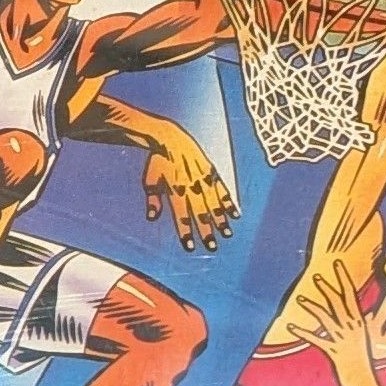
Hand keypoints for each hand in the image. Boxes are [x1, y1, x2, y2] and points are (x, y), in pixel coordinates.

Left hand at [143, 130, 238, 250]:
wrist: (171, 139)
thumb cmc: (158, 161)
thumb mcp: (150, 180)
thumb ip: (153, 199)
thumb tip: (152, 217)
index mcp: (176, 191)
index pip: (182, 217)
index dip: (186, 232)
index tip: (190, 247)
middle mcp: (191, 187)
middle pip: (201, 214)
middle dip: (206, 232)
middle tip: (212, 247)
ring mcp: (203, 180)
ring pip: (214, 204)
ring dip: (221, 220)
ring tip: (227, 234)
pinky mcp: (212, 173)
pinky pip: (223, 190)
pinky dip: (229, 203)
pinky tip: (235, 214)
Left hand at [288, 260, 377, 385]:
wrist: (364, 382)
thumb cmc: (363, 360)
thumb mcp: (365, 336)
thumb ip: (364, 318)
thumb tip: (376, 303)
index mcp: (359, 321)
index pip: (351, 294)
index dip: (343, 278)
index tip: (338, 264)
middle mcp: (352, 327)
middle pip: (338, 303)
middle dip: (328, 288)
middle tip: (317, 276)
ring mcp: (343, 339)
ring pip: (326, 318)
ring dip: (312, 307)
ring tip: (300, 299)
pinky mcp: (334, 351)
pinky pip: (317, 339)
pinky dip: (303, 332)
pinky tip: (291, 326)